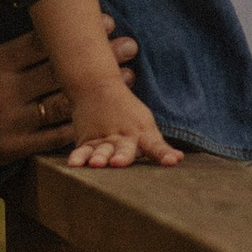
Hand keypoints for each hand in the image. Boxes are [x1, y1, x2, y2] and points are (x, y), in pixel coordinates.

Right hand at [0, 0, 138, 167]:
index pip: (43, 43)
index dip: (75, 33)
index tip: (107, 23)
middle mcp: (3, 93)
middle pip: (60, 72)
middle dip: (98, 60)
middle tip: (131, 47)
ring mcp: (9, 123)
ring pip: (63, 105)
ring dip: (97, 93)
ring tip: (128, 80)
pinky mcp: (12, 148)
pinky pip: (53, 137)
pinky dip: (80, 127)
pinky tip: (103, 115)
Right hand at [65, 88, 182, 171]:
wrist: (96, 87)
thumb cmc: (128, 112)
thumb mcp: (146, 125)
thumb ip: (158, 146)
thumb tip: (177, 160)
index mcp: (142, 133)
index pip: (156, 146)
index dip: (164, 154)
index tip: (173, 161)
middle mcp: (123, 137)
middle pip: (124, 148)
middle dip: (123, 156)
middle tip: (119, 162)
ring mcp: (103, 139)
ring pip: (102, 150)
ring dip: (99, 157)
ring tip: (96, 164)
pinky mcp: (86, 141)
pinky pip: (82, 151)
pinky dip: (78, 157)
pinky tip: (74, 164)